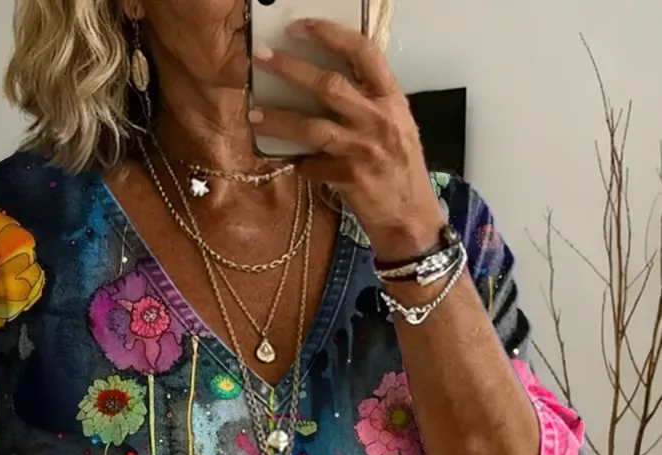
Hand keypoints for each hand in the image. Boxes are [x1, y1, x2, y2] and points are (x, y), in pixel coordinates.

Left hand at [249, 19, 445, 259]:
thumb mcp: (397, 126)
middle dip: (291, 68)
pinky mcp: (348, 177)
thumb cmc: (402, 170)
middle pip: (329, 84)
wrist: (410, 217)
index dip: (329, 34)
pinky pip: (312, 165)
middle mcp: (378, 119)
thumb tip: (328, 85)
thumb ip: (370, 103)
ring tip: (255, 113)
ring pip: (312, 126)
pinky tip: (289, 162)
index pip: (362, 52)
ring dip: (279, 119)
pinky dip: (298, 163)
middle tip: (262, 57)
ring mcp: (363, 149)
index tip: (300, 26)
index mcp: (391, 99)